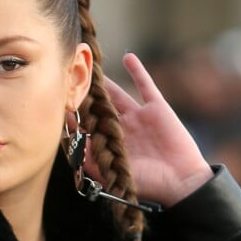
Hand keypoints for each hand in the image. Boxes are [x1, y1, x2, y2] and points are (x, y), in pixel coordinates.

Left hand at [84, 53, 212, 206]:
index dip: (75, 113)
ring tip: (92, 66)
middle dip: (87, 94)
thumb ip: (90, 160)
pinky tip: (127, 57)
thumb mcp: (112, 174)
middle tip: (72, 77)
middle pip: (100, 105)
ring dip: (105, 82)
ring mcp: (139, 116)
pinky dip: (138, 71)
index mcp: (110, 142)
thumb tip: (69, 143)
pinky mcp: (157, 108)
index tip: (60, 101)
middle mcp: (122, 127)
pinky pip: (146, 85)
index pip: (88, 124)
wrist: (180, 182)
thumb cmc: (147, 183)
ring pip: (117, 93)